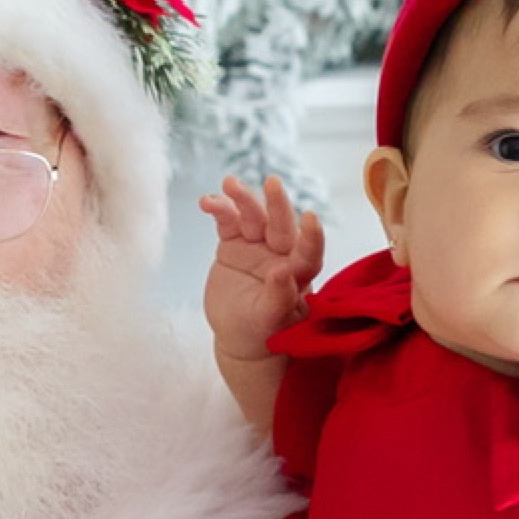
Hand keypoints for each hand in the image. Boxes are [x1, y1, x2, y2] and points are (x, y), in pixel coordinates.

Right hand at [201, 175, 325, 374]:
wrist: (238, 335)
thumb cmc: (263, 332)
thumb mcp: (271, 320)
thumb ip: (279, 297)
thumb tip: (281, 272)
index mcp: (300, 273)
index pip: (310, 251)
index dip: (311, 235)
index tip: (310, 217)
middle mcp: (282, 253)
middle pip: (281, 225)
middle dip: (277, 205)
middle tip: (273, 182)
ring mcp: (257, 246)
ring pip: (253, 217)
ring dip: (243, 199)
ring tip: (230, 184)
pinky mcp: (233, 243)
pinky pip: (227, 222)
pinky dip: (219, 210)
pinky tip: (207, 202)